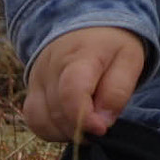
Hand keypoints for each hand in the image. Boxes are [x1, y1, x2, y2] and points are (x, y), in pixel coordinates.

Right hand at [23, 26, 145, 142]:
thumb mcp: (128, 60)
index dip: (84, 117)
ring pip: (43, 120)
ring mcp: (37, 77)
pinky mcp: (31, 89)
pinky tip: (70, 125)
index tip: (101, 129)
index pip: (72, 90)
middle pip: (58, 111)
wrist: (86, 27)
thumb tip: (101, 123)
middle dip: (82, 128)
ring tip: (87, 123)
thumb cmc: (111, 47)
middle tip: (101, 124)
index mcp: (80, 55)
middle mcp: (51, 66)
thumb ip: (118, 91)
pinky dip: (52, 131)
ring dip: (67, 132)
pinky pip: (34, 121)